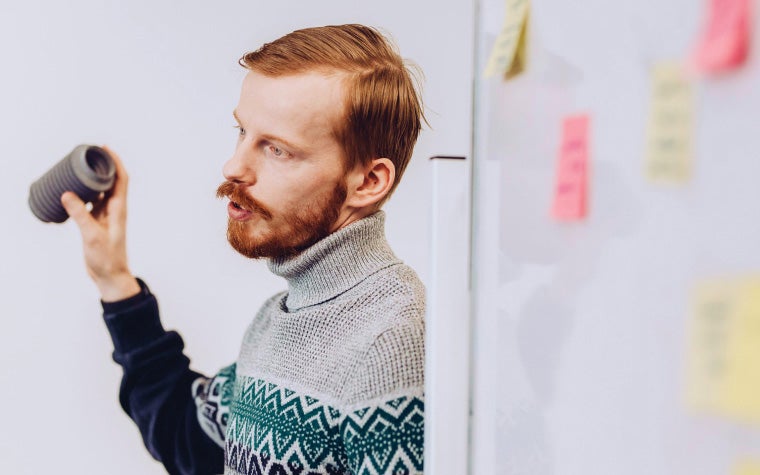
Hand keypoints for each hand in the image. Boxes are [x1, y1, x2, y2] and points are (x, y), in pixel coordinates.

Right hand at [61, 146, 140, 301]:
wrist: (110, 275)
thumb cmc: (106, 258)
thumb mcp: (91, 236)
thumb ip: (80, 215)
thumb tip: (68, 194)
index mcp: (118, 210)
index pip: (121, 180)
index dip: (116, 162)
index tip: (105, 148)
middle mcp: (115, 210)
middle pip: (111, 181)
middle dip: (103, 166)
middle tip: (88, 153)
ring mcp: (106, 216)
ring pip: (100, 192)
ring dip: (93, 179)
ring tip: (79, 167)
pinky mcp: (97, 223)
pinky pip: (91, 203)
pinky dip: (84, 194)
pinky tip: (72, 191)